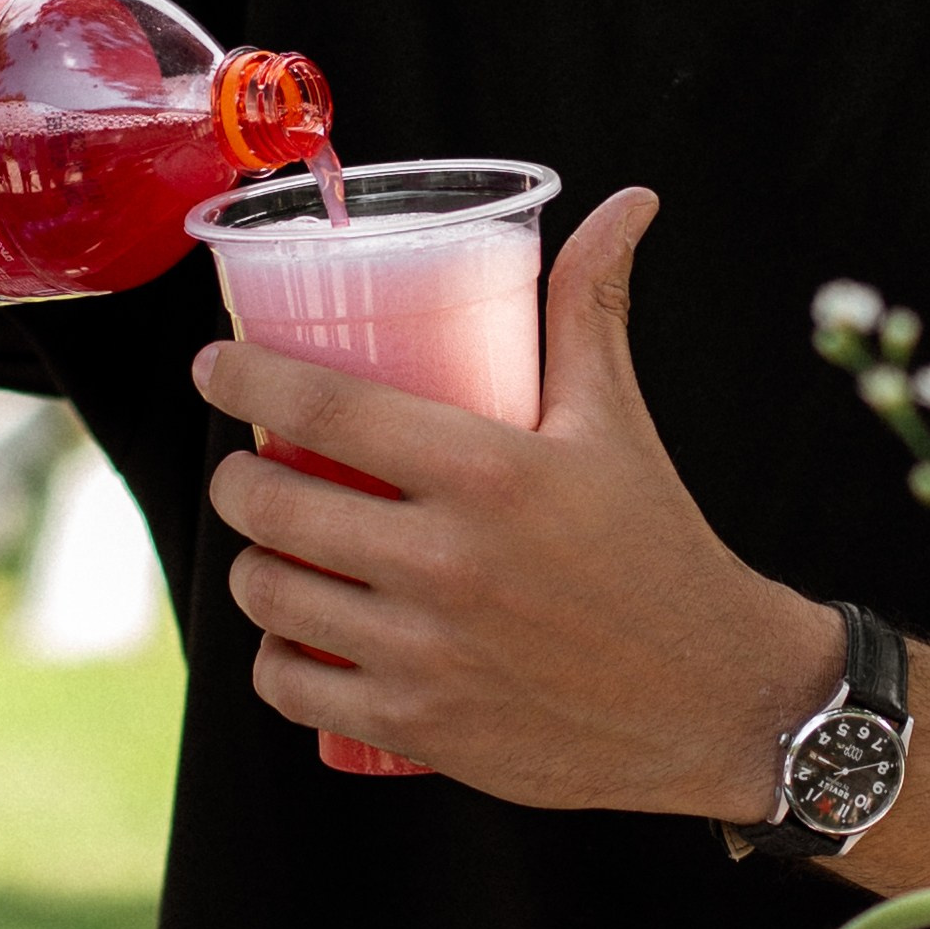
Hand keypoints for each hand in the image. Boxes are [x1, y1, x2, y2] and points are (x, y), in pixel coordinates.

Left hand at [201, 190, 843, 811]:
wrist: (717, 701)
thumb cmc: (658, 546)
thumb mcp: (617, 419)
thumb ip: (593, 304)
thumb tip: (627, 201)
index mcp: (487, 470)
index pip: (324, 405)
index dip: (244, 375)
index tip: (212, 363)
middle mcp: (446, 562)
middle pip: (272, 503)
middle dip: (237, 478)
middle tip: (248, 465)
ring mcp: (426, 651)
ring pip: (269, 595)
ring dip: (250, 565)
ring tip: (270, 546)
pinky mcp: (419, 727)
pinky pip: (292, 689)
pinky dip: (276, 660)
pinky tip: (293, 636)